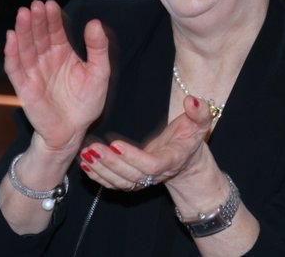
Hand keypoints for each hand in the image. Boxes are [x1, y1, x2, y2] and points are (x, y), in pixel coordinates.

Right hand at [5, 0, 109, 154]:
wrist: (74, 131)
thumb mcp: (99, 72)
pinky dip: (12, 53)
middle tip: (36, 5)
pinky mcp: (24, 86)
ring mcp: (33, 71)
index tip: (51, 4)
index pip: (55, 30)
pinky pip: (15, 67)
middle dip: (37, 20)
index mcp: (63, 52)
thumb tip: (95, 23)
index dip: (53, 18)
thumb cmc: (86, 102)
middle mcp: (46, 58)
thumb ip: (98, 48)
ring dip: (23, 30)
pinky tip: (11, 37)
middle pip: (38, 35)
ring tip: (23, 14)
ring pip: (25, 47)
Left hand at [77, 95, 213, 189]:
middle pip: (132, 176)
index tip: (115, 143)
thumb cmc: (191, 136)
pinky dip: (98, 177)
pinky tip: (84, 164)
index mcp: (172, 160)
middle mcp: (157, 175)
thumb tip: (192, 101)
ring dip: (101, 171)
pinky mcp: (133, 181)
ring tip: (85, 154)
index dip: (133, 157)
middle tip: (92, 148)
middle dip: (111, 164)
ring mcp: (144, 181)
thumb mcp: (200, 122)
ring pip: (121, 183)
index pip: (152, 165)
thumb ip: (200, 112)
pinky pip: (114, 184)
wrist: (188, 158)